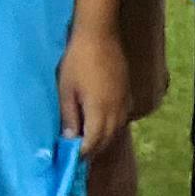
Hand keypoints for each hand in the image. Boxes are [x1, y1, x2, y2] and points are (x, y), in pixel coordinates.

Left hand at [59, 29, 129, 148]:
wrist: (100, 34)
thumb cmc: (78, 61)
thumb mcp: (66, 90)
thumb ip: (69, 117)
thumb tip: (69, 140)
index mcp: (99, 112)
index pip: (92, 144)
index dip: (81, 155)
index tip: (69, 161)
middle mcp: (116, 111)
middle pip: (106, 140)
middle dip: (92, 151)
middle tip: (77, 157)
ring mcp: (124, 102)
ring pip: (116, 131)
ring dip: (103, 141)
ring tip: (88, 144)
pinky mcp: (127, 93)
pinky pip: (122, 119)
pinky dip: (111, 128)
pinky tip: (102, 126)